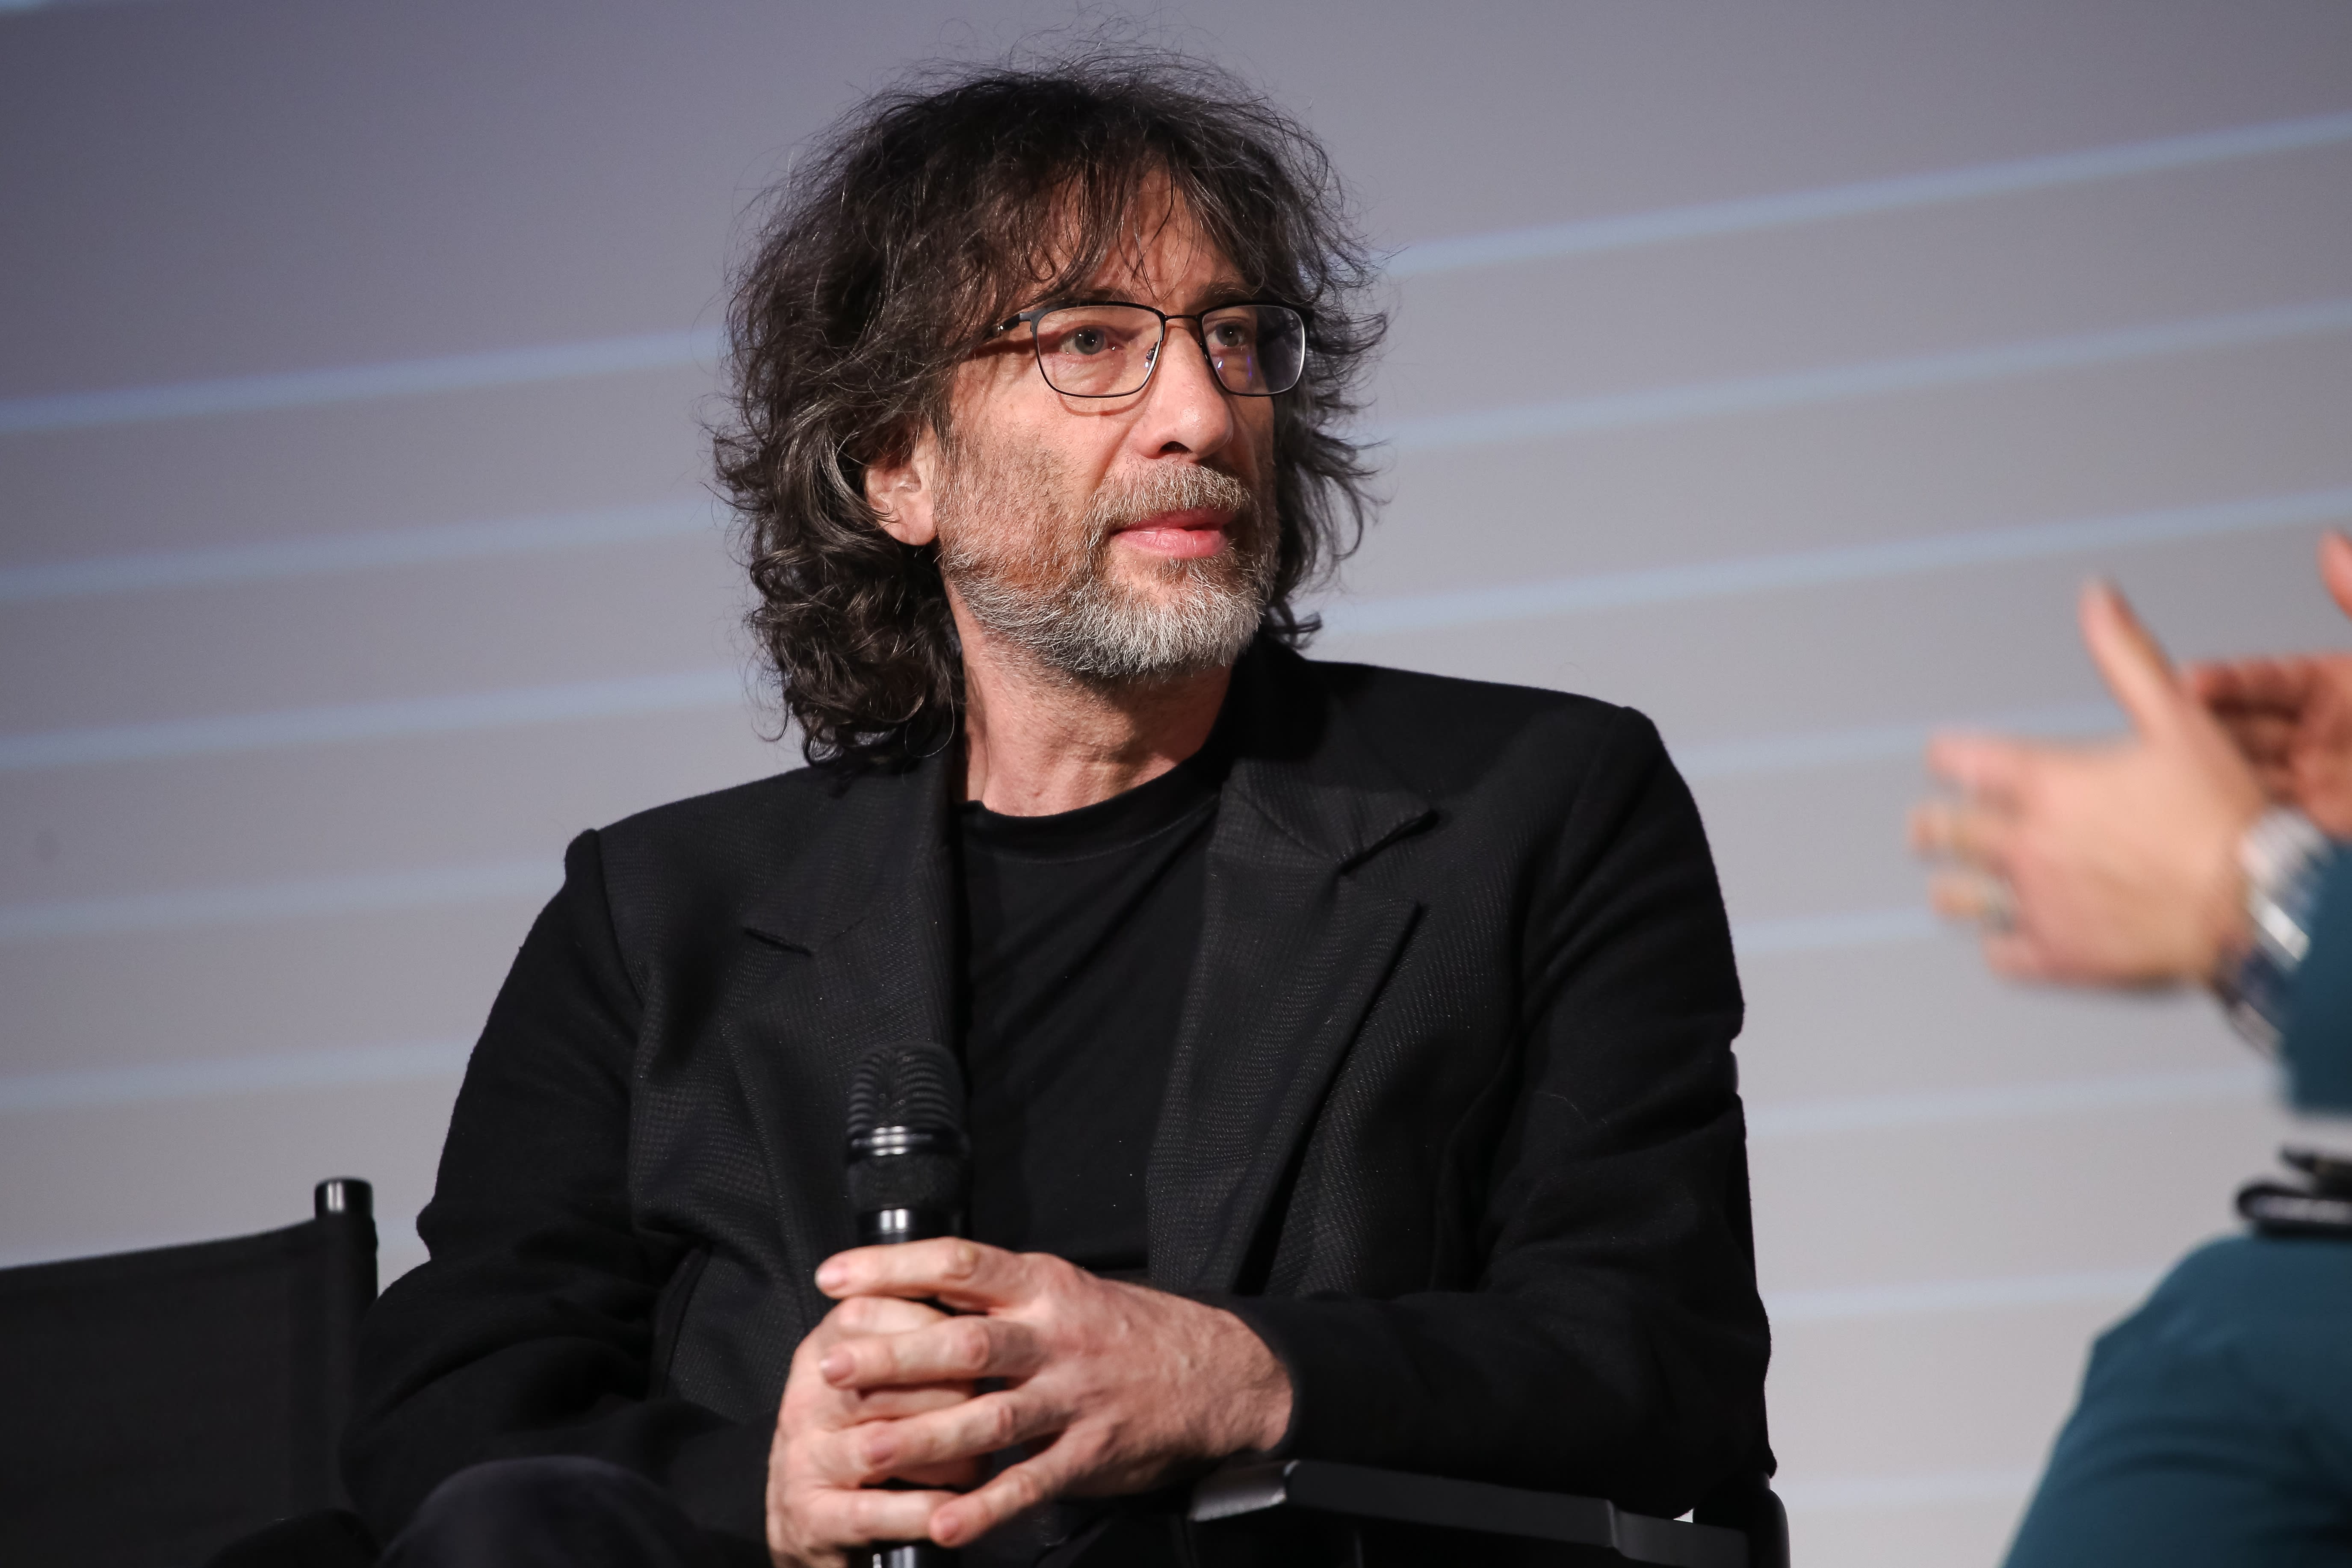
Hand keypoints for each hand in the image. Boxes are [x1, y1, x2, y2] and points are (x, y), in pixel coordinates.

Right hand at [764, 1294, 981, 1567]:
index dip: (936, 1325)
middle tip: (991, 1401)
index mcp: (824, 1346)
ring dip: (944, 1454)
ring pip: (883, 1445)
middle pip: (884, 1379)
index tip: (980, 1335)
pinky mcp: (814, 1517)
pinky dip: (923, 1508)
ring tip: (981, 1458)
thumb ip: (915, 1327)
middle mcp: (806, 1397)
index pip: (871, 1313)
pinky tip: (952, 1507)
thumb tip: (980, 1293)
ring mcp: (804, 1459)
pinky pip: (876, 1510)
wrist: (813, 1512)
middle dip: (952, 1391)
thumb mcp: (880, 1367)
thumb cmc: (869, 1424)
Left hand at [804, 1238, 1291, 1550]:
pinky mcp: (1091, 1452)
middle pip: (964, 1341)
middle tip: (832, 1364)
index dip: (893, 1267)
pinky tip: (945, 1524)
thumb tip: (911, 1292)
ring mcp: (1073, 1396)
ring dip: (925, 1438)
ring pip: (990, 1416)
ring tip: (866, 1453)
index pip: (959, 1263)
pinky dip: (987, 1507)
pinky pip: (1031, 1483)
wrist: (1216, 1371)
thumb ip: (998, 1296)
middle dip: (893, 1355)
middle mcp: (1054, 1336)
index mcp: (1042, 1285)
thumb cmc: (1124, 1330)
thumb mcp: (1064, 1290)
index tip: (835, 1276)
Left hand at [1909, 580, 2264, 984]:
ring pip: (1960, 898)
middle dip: (1933, 828)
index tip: (1945, 761)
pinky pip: (2003, 958)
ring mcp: (2038, 903)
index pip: (1959, 762)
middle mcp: (2028, 843)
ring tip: (1953, 886)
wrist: (2254, 899)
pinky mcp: (2059, 955)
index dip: (1949, 759)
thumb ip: (2127, 657)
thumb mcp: (2178, 718)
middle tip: (1927, 829)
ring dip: (1955, 889)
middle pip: (1945, 833)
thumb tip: (2097, 597)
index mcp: (2047, 784)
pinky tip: (2006, 940)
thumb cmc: (2220, 814)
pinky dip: (2002, 948)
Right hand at [2189, 532, 2351, 835]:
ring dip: (2215, 782)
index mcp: (2343, 686)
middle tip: (2164, 739)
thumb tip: (2331, 544)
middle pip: (2247, 732)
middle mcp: (2329, 737)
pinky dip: (2245, 827)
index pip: (2266, 680)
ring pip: (2251, 780)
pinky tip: (2218, 823)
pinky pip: (2277, 829)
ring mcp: (2326, 787)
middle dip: (2204, 735)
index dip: (2226, 684)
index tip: (2186, 685)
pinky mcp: (2330, 832)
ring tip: (2179, 785)